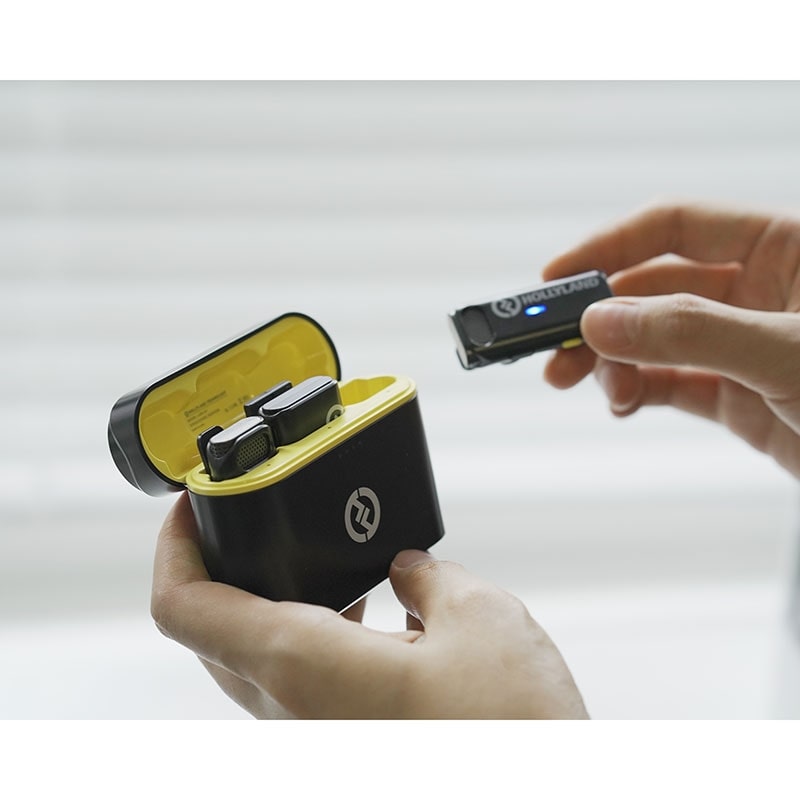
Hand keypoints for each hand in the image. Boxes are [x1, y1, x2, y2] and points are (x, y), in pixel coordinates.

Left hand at [151, 493, 588, 718]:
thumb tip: (409, 571)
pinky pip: (298, 687)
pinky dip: (309, 639)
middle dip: (221, 569)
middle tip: (249, 522)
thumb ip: (431, 577)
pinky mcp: (344, 749)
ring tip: (309, 558)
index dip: (173, 548)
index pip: (186, 608)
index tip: (189, 510)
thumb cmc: (511, 732)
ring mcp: (315, 740)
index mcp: (304, 668)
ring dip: (269, 604)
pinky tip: (361, 616)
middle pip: (213, 633)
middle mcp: (293, 714)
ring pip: (256, 663)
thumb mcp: (480, 618)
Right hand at [542, 203, 799, 477]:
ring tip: (584, 384)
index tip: (558, 278)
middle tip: (555, 348)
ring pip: (653, 339)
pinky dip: (636, 390)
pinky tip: (618, 401)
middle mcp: (758, 290)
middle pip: (652, 287)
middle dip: (601, 316)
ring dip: (610, 359)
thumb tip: (601, 321)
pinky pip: (669, 382)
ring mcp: (744, 345)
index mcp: (785, 247)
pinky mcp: (738, 396)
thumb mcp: (789, 352)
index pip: (677, 227)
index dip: (611, 246)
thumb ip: (692, 331)